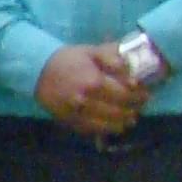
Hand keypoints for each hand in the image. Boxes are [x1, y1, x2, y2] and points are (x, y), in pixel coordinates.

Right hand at [32, 44, 149, 138]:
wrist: (36, 71)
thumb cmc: (67, 59)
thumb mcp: (91, 51)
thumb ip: (113, 57)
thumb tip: (132, 70)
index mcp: (94, 82)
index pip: (126, 94)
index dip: (139, 95)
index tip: (145, 93)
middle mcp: (87, 101)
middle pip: (120, 111)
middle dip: (134, 109)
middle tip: (140, 105)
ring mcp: (78, 114)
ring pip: (109, 124)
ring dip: (124, 122)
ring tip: (130, 117)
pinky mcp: (70, 121)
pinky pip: (94, 130)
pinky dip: (108, 129)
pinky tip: (115, 125)